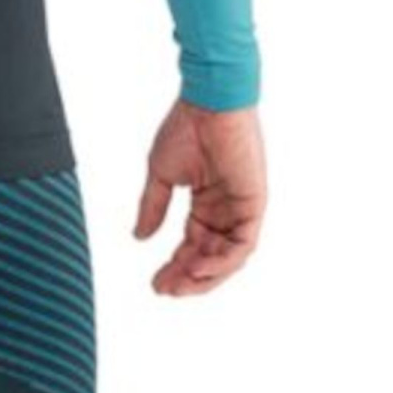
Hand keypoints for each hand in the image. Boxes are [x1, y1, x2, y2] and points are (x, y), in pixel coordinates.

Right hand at [135, 99, 266, 296]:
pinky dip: (223, 260)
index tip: (155, 282)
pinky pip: (242, 243)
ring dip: (205, 276)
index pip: (193, 244)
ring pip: (228, 257)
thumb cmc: (187, 128)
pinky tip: (198, 268)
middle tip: (165, 290)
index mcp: (206, 202)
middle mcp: (225, 209)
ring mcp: (240, 207)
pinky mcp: (253, 203)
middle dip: (187, 277)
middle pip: (210, 256)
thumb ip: (153, 208)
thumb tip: (139, 236)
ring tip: (180, 285)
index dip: (175, 266)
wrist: (208, 102)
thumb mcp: (161, 176)